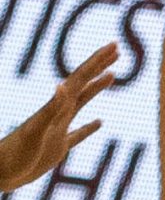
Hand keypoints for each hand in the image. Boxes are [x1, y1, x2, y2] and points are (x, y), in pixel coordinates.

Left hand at [0, 44, 118, 193]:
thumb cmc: (14, 153)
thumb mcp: (35, 131)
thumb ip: (50, 109)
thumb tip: (62, 84)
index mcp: (56, 107)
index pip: (81, 78)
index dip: (98, 61)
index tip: (114, 45)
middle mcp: (58, 113)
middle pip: (83, 83)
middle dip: (99, 66)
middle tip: (116, 49)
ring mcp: (58, 129)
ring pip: (82, 103)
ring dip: (97, 88)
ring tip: (112, 76)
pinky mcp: (57, 147)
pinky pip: (79, 134)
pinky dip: (90, 127)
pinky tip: (99, 123)